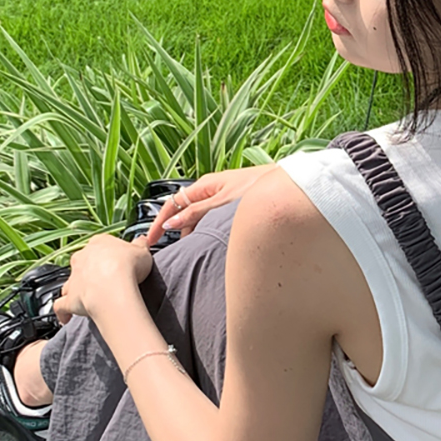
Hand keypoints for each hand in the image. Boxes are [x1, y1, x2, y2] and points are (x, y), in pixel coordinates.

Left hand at [53, 234, 152, 324]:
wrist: (114, 288)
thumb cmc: (128, 267)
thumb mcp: (142, 251)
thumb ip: (140, 245)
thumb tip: (141, 240)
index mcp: (98, 243)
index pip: (101, 245)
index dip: (109, 254)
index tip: (118, 261)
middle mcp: (82, 259)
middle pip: (82, 263)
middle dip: (90, 270)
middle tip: (106, 280)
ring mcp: (73, 279)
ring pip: (69, 283)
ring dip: (74, 289)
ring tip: (87, 298)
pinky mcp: (70, 299)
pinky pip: (61, 306)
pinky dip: (62, 312)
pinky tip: (66, 318)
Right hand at [145, 165, 277, 245]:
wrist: (291, 185)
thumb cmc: (259, 187)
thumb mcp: (222, 203)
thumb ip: (197, 213)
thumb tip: (172, 224)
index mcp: (206, 185)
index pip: (173, 204)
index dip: (159, 223)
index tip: (150, 241)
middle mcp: (213, 191)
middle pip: (185, 213)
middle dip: (175, 232)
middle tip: (169, 253)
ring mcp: (224, 201)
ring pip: (200, 219)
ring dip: (192, 235)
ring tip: (189, 255)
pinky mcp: (236, 211)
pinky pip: (214, 223)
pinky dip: (208, 234)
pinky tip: (210, 248)